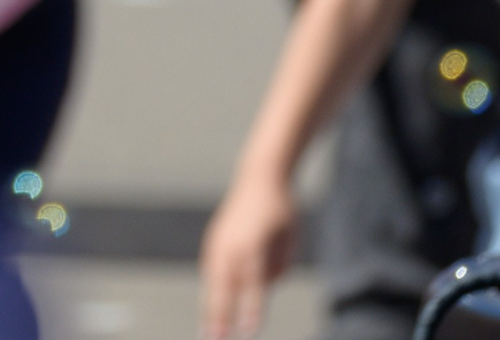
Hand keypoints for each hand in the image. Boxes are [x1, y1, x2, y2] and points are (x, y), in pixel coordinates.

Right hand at [199, 172, 296, 339]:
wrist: (260, 176)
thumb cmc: (282, 210)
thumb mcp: (291, 239)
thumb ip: (278, 266)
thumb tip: (261, 287)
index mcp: (254, 245)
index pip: (253, 287)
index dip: (251, 312)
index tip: (248, 333)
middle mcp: (232, 245)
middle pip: (224, 288)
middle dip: (220, 317)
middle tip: (215, 339)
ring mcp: (218, 242)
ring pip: (213, 282)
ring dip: (210, 308)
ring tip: (208, 332)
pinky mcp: (213, 240)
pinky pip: (211, 271)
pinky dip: (212, 290)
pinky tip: (210, 309)